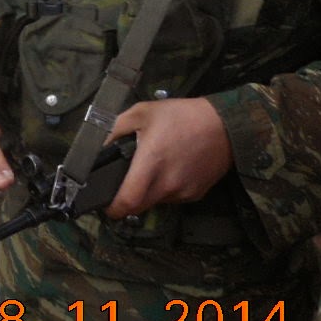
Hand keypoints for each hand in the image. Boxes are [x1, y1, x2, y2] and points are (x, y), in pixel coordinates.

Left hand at [103, 98, 233, 217]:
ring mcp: (184, 192)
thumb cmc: (180, 116)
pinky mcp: (196, 194)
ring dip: (146, 193)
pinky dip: (164, 190)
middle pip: (139, 206)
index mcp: (151, 164)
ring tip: (148, 170)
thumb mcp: (141, 113)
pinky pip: (172, 198)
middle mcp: (167, 184)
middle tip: (121, 184)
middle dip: (126, 200)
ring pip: (155, 202)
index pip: (128, 201)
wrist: (225, 125)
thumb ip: (114, 130)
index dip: (113, 207)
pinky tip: (168, 170)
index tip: (104, 203)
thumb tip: (95, 148)